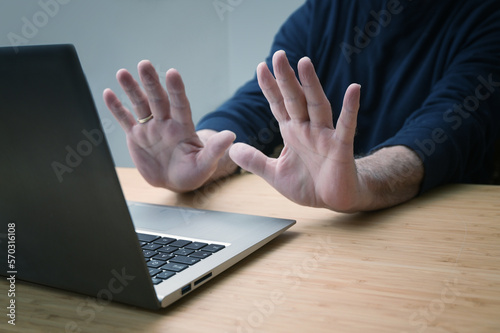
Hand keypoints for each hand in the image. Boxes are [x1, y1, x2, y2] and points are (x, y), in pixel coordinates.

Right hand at [103, 60, 235, 191]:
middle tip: (145, 65)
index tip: (172, 73)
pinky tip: (108, 93)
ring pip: (140, 105)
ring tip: (122, 73)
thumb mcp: (205, 164)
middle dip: (151, 82)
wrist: (175, 181)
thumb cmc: (193, 173)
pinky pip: (125, 119)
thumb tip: (231, 135)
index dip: (176, 89)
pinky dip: (116, 108)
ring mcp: (150, 128)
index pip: (180, 104)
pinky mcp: (136, 137)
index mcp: (183, 127)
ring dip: (131, 89)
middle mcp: (166, 123)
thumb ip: (215, 150)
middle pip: (158, 99)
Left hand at [229, 51, 366, 211]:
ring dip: (311, 85)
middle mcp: (307, 129)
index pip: (279, 105)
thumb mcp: (274, 174)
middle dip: (286, 78)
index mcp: (292, 132)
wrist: (334, 200)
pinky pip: (346, 126)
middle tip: (278, 54)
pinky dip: (350, 108)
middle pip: (295, 99)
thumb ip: (255, 161)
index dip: (270, 87)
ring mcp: (324, 136)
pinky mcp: (341, 148)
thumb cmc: (308, 185)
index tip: (260, 66)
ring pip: (316, 105)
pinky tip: (354, 90)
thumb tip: (232, 149)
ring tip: (305, 62)